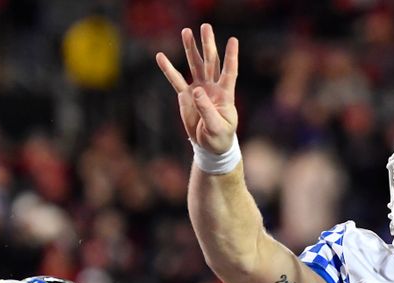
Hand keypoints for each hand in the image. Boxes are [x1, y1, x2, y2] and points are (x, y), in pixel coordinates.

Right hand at [156, 23, 238, 153]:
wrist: (210, 146)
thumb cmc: (219, 137)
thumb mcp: (216, 127)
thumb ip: (207, 109)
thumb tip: (196, 91)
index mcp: (225, 95)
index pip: (229, 72)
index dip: (231, 57)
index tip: (233, 40)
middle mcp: (213, 88)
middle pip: (211, 62)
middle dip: (208, 44)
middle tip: (205, 26)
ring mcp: (199, 90)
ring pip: (195, 66)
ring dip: (191, 49)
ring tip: (186, 31)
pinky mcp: (187, 96)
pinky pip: (176, 80)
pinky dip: (168, 69)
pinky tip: (160, 56)